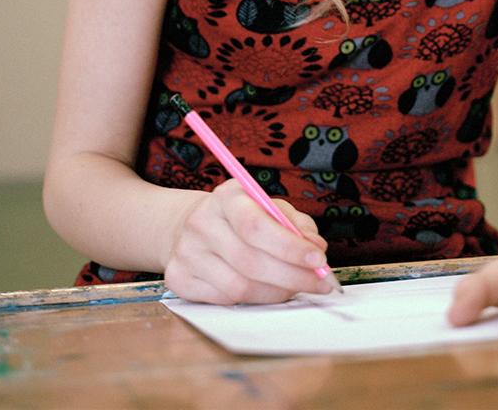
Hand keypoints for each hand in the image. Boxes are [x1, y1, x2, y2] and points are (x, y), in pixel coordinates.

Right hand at [163, 178, 331, 304]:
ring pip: (239, 288)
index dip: (290, 247)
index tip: (319, 260)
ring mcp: (186, 253)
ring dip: (276, 293)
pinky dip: (254, 300)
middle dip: (292, 276)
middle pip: (250, 262)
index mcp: (227, 197)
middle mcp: (201, 223)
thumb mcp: (270, 207)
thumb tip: (316, 249)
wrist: (191, 226)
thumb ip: (297, 225)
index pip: (257, 226)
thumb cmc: (241, 217)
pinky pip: (224, 301)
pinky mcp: (178, 279)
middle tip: (319, 282)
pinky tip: (267, 291)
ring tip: (294, 287)